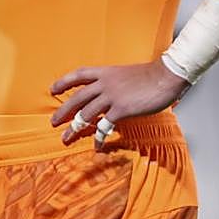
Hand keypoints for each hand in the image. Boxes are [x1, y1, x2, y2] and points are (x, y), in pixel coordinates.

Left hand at [50, 59, 189, 148]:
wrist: (165, 76)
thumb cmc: (150, 75)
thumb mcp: (125, 74)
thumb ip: (114, 82)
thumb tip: (107, 93)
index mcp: (105, 72)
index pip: (78, 75)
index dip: (64, 82)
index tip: (53, 89)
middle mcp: (104, 84)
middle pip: (77, 98)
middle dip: (63, 111)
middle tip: (53, 121)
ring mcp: (111, 97)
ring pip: (86, 114)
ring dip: (74, 127)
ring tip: (66, 137)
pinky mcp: (121, 110)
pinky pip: (105, 126)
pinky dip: (99, 137)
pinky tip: (96, 145)